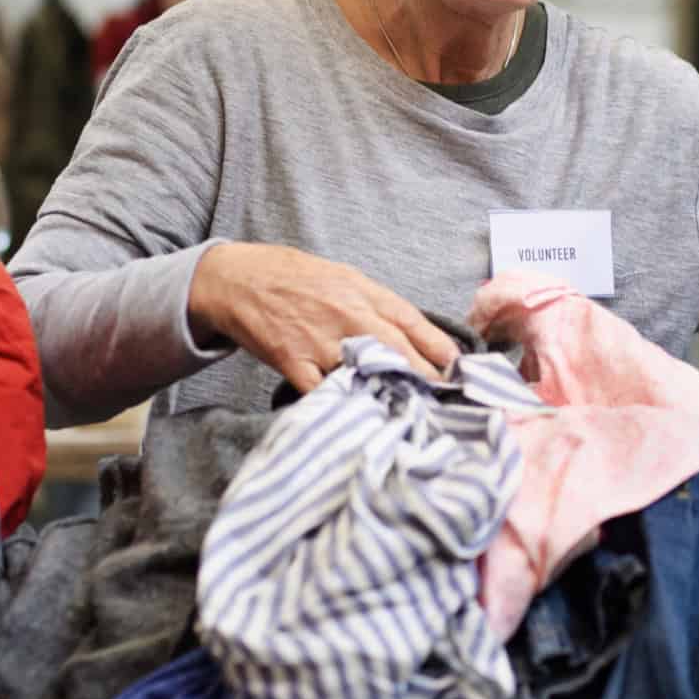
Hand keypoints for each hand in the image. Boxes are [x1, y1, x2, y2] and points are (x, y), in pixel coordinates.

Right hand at [188, 242, 461, 391]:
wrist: (239, 279)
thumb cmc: (295, 278)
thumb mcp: (343, 278)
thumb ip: (376, 305)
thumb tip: (414, 334)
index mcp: (363, 291)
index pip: (414, 321)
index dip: (441, 349)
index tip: (459, 370)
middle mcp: (348, 315)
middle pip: (400, 352)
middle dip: (427, 380)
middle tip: (445, 402)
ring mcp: (320, 340)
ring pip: (367, 374)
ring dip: (391, 397)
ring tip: (413, 416)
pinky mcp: (293, 361)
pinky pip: (323, 393)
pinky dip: (343, 408)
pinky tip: (361, 421)